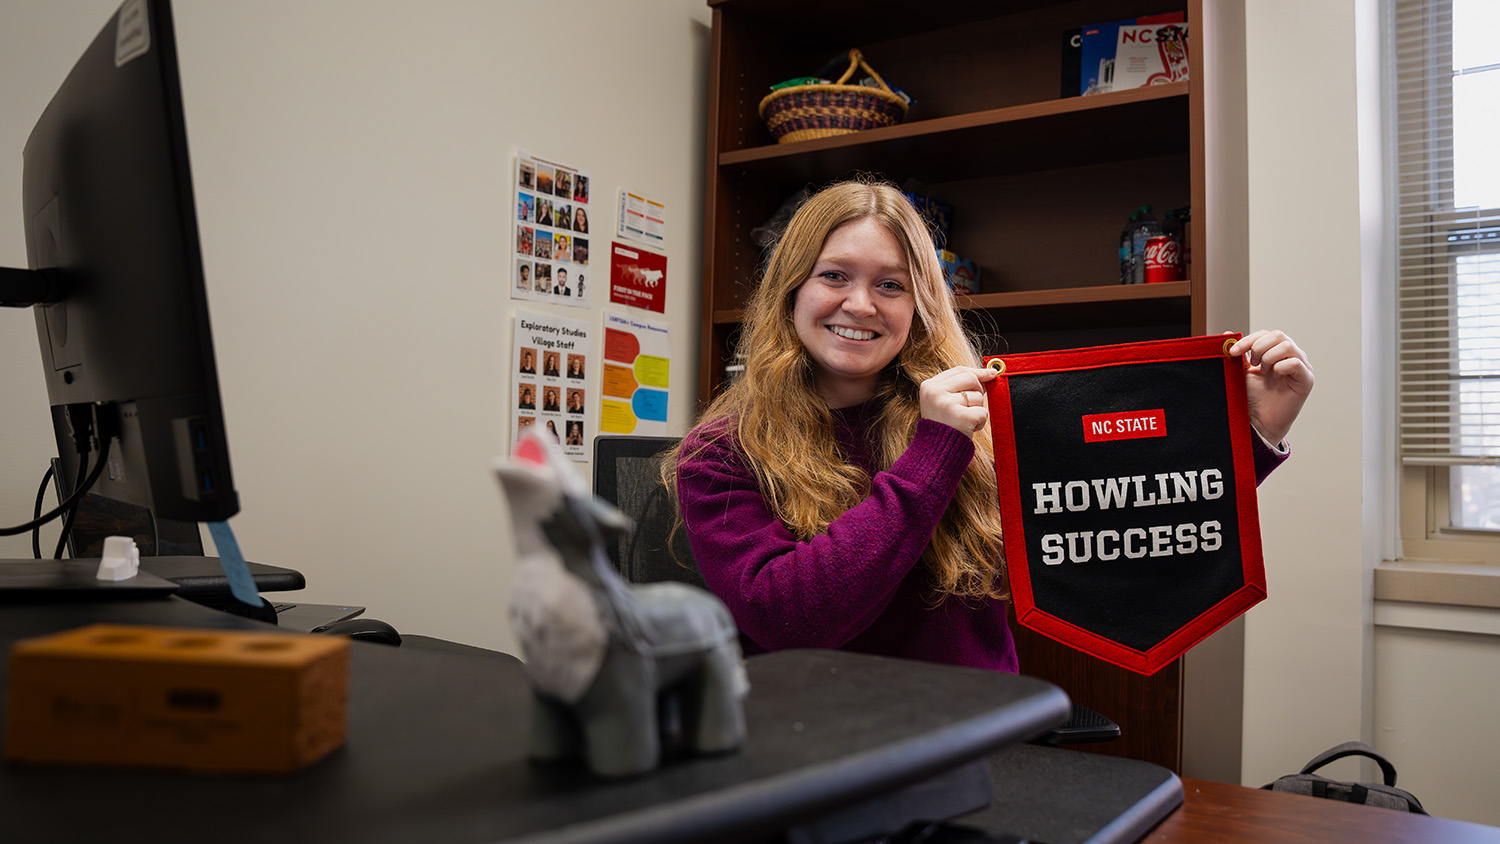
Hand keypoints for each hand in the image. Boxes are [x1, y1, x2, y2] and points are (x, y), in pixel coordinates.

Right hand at [919, 366, 997, 433]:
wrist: (934, 453)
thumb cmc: (944, 425)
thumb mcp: (945, 400)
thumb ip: (962, 385)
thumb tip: (991, 372)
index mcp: (929, 386)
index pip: (959, 370)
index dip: (977, 372)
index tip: (992, 374)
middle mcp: (935, 392)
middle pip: (970, 379)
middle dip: (977, 392)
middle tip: (969, 407)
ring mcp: (946, 404)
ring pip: (978, 396)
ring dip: (977, 410)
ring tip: (963, 421)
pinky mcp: (960, 417)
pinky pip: (983, 412)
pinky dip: (980, 422)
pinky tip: (968, 429)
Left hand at [1228, 329, 1313, 445]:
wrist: (1260, 420)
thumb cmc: (1254, 396)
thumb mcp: (1243, 371)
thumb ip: (1239, 353)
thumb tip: (1228, 334)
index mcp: (1277, 351)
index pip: (1266, 334)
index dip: (1248, 340)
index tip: (1233, 352)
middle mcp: (1292, 356)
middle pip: (1279, 335)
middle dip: (1259, 347)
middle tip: (1252, 364)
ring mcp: (1301, 367)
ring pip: (1287, 346)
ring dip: (1269, 358)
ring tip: (1263, 372)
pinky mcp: (1306, 380)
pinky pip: (1295, 363)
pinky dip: (1281, 368)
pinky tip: (1275, 379)